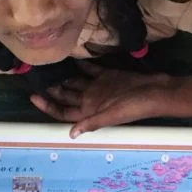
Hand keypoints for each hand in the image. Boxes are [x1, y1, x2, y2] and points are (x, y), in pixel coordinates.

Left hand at [30, 63, 173, 135]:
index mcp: (90, 111)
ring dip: (63, 77)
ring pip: (75, 82)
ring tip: (47, 66)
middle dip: (51, 89)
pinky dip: (80, 64)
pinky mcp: (108, 76)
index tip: (33, 95)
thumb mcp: (113, 115)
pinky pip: (90, 70)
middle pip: (66, 96)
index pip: (63, 111)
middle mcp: (92, 100)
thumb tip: (71, 135)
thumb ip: (92, 122)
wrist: (158, 91)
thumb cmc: (136, 105)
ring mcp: (100, 88)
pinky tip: (69, 56)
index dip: (48, 106)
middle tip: (35, 76)